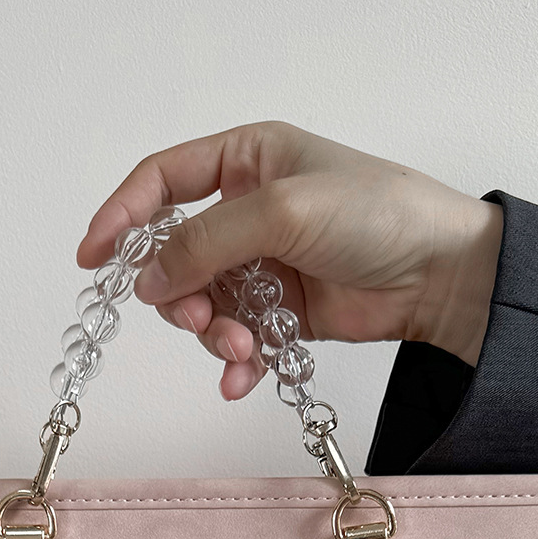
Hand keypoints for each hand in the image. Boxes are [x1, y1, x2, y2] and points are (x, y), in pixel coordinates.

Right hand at [77, 121, 503, 399]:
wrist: (444, 274)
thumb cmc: (378, 214)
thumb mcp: (282, 212)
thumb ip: (206, 242)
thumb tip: (146, 277)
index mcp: (248, 159)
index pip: (163, 180)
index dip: (122, 215)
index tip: (93, 258)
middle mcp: (250, 209)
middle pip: (177, 254)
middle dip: (179, 294)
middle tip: (197, 319)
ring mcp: (267, 264)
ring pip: (205, 304)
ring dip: (212, 333)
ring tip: (239, 350)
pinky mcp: (285, 312)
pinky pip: (239, 339)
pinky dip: (235, 362)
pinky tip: (241, 379)